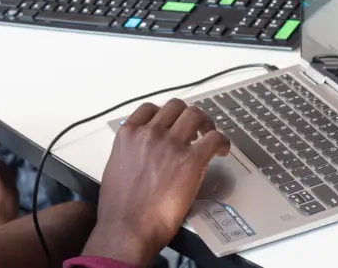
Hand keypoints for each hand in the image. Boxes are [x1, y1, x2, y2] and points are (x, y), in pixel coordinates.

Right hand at [82, 99, 229, 267]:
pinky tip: (221, 150)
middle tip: (194, 129)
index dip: (165, 114)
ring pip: (196, 114)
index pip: (150, 108)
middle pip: (176, 106)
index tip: (172, 122)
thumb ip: (129, 153)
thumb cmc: (119, 208)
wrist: (128, 229)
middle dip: (187, 115)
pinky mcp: (191, 160)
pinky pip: (214, 138)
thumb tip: (141, 154)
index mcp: (129, 135)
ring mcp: (171, 144)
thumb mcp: (116, 168)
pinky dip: (221, 141)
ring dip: (206, 123)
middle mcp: (150, 133)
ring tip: (209, 136)